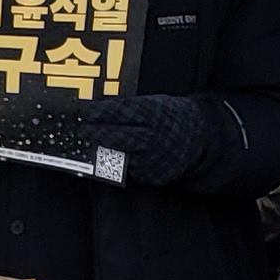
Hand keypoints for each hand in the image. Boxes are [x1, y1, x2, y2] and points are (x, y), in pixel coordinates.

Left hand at [72, 94, 204, 188]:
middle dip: (97, 133)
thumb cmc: (169, 117)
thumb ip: (130, 108)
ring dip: (106, 149)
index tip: (86, 112)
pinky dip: (121, 162)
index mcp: (155, 114)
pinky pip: (130, 169)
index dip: (102, 113)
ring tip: (92, 142)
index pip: (124, 112)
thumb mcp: (154, 104)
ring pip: (121, 155)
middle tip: (81, 130)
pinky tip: (116, 156)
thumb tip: (99, 108)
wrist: (198, 139)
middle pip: (119, 136)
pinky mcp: (153, 175)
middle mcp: (154, 136)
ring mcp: (154, 158)